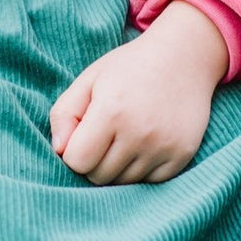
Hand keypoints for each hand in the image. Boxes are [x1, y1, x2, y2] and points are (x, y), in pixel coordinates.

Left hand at [49, 0, 228, 185]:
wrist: (182, 57)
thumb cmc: (128, 68)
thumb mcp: (89, 79)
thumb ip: (64, 113)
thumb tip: (58, 151)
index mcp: (111, 111)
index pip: (77, 161)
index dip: (73, 150)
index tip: (82, 133)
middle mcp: (139, 134)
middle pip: (98, 177)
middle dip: (94, 160)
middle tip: (104, 134)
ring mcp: (163, 147)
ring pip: (123, 183)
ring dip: (117, 166)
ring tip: (125, 135)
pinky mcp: (181, 156)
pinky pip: (149, 183)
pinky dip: (141, 169)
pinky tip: (144, 143)